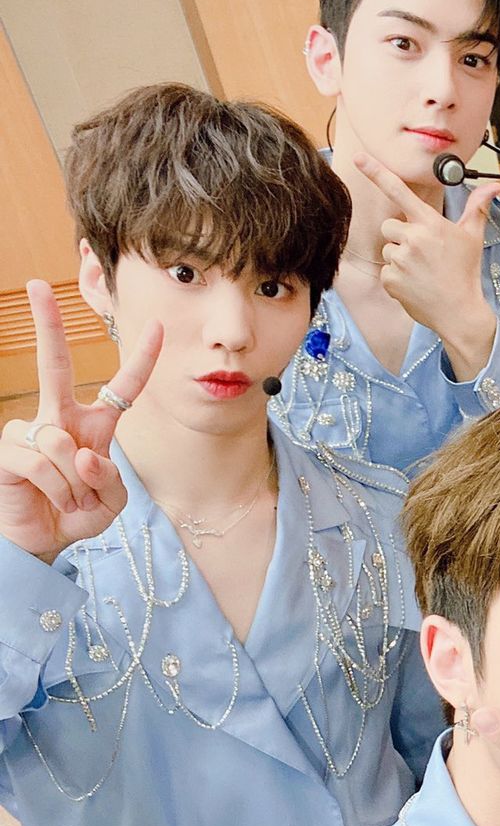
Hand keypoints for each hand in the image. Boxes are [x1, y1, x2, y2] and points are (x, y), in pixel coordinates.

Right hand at [0, 282, 161, 563]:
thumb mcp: (111, 501)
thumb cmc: (78, 514)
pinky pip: (41, 460)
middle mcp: (61, 419)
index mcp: (95, 426)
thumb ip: (110, 478)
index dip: (142, 359)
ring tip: (71, 499)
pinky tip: (53, 498)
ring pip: (62, 444)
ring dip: (75, 483)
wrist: (44, 540)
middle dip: (48, 325)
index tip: (158, 326)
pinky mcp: (8, 449)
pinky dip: (57, 488)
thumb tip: (82, 454)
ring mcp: (31, 430)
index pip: (123, 388)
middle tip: (37, 284)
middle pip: (56, 366)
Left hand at [355, 153, 499, 381]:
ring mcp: (400, 260)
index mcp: (430, 223)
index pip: (399, 191)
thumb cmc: (466, 273)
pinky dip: (397, 278)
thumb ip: (477, 207)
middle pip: (389, 226)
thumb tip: (494, 186)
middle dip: (400, 236)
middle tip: (422, 253)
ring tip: (421, 271)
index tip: (360, 158)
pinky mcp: (391, 280)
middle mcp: (413, 238)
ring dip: (400, 258)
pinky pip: (386, 271)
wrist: (459, 312)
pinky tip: (415, 284)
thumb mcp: (473, 237)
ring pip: (387, 249)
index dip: (376, 172)